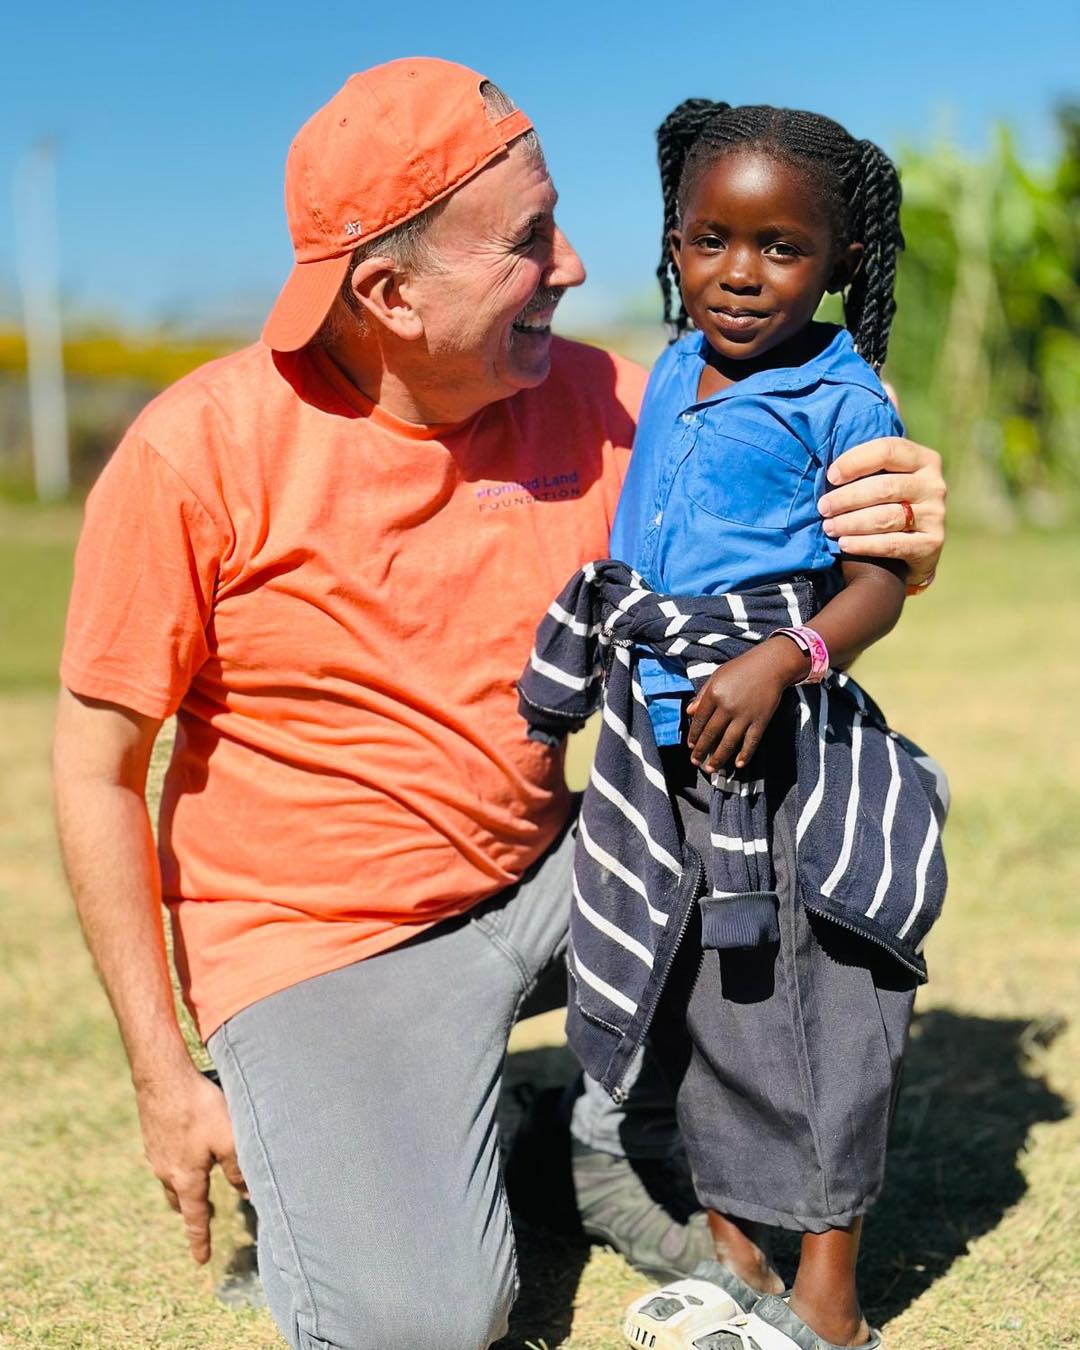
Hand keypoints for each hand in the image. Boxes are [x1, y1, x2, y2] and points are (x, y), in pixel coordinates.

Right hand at [135, 1065, 245, 1263]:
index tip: (201, 1261)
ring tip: (197, 1184)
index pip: (195, 1217)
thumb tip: (247, 1194)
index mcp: (185, 1178)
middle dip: (191, 1211)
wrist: (163, 1076)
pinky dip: (177, 1163)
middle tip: (204, 1217)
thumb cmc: (199, 1108)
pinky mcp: (152, 1133)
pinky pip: (166, 1158)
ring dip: (184, 1187)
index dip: (200, 1240)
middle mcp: (166, 1170)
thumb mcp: (229, 1140)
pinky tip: (186, 1147)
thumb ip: (239, 1169)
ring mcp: (156, 1152)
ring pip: (170, 1179)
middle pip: (179, 1200)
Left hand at [686, 640, 807, 772]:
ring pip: (728, 742)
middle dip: (701, 751)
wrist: (771, 665)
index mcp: (714, 694)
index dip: (694, 735)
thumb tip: (689, 711)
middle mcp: (727, 706)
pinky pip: (751, 741)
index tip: (691, 746)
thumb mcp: (717, 675)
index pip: (699, 720)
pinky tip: (738, 764)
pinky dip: (745, 754)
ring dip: (718, 758)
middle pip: (711, 734)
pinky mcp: (761, 720)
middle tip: (695, 762)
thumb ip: (703, 694)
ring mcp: (745, 715)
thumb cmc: (742, 668)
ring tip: (710, 769)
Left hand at [818, 437, 945, 585]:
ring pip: (886, 517)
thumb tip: (886, 384)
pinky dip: (864, 544)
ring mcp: (936, 515)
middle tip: (822, 507)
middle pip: (884, 487)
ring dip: (850, 522)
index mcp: (924, 458)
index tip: (830, 474)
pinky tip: (843, 544)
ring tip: (827, 526)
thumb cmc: (891, 497)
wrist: (912, 546)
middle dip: (846, 498)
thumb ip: (885, 431)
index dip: (856, 460)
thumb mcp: (890, 465)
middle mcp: (935, 484)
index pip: (888, 449)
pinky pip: (893, 543)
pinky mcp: (932, 544)